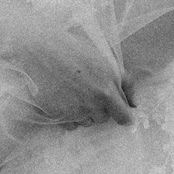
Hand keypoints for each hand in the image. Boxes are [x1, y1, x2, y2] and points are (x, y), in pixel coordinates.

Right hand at [12, 24, 134, 129]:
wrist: (38, 48)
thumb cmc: (73, 48)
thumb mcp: (105, 59)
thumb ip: (125, 82)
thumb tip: (135, 105)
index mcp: (107, 89)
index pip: (124, 117)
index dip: (122, 114)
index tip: (117, 110)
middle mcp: (92, 103)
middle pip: (103, 119)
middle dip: (99, 108)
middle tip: (87, 90)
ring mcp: (74, 110)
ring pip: (86, 122)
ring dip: (83, 113)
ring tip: (73, 93)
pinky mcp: (57, 114)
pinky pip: (69, 125)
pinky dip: (68, 118)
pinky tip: (63, 100)